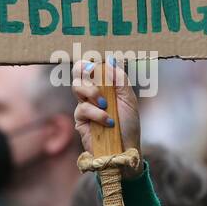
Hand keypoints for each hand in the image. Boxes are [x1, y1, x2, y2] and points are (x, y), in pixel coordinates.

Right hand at [71, 58, 141, 177]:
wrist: (125, 149)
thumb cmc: (129, 125)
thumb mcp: (129, 99)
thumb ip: (120, 80)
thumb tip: (110, 59)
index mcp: (104, 85)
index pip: (91, 65)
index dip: (91, 58)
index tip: (97, 57)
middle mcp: (92, 93)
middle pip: (78, 71)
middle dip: (85, 68)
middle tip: (93, 70)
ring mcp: (84, 105)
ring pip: (77, 86)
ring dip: (93, 92)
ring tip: (106, 105)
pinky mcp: (79, 120)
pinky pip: (82, 108)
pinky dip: (97, 114)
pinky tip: (108, 122)